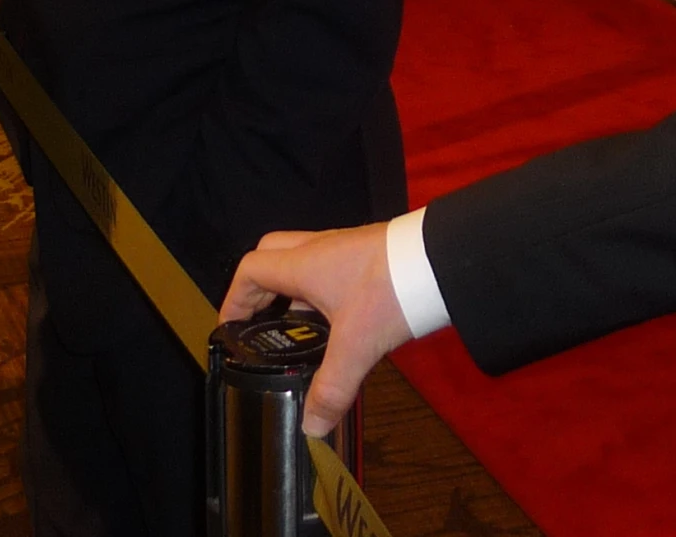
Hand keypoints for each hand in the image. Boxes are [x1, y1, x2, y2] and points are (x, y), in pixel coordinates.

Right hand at [220, 224, 411, 434]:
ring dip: (295, 294)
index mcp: (306, 263)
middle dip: (260, 289)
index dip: (234, 298)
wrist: (445, 259)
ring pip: (305, 263)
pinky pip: (332, 269)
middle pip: (273, 255)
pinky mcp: (371, 255)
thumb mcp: (357, 346)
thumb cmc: (392, 290)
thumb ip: (331, 388)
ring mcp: (348, 248)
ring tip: (299, 336)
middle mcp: (322, 249)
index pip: (252, 268)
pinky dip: (323, 294)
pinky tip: (338, 326)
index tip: (231, 329)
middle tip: (262, 326)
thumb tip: (311, 428)